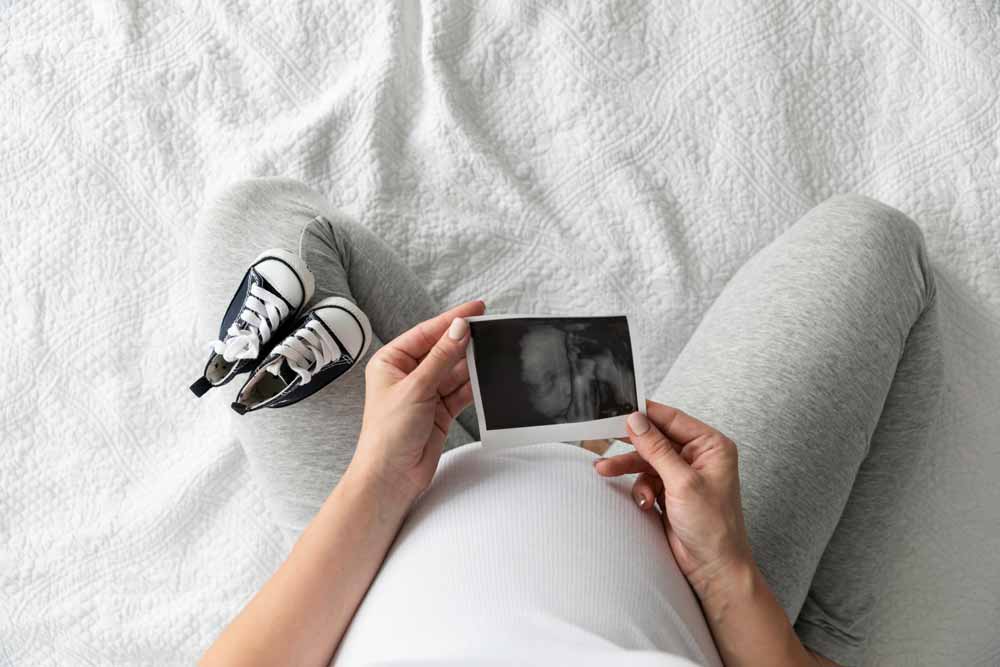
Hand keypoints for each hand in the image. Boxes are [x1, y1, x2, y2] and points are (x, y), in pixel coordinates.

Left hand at [349, 300, 484, 505]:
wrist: (391, 477)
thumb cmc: (388, 434)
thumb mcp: (416, 388)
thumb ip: (441, 358)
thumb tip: (459, 328)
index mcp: (391, 361)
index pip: (426, 333)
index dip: (452, 320)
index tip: (476, 309)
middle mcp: (408, 374)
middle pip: (442, 350)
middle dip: (465, 342)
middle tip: (491, 329)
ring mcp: (425, 393)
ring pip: (454, 371)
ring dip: (472, 364)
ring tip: (494, 351)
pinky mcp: (439, 411)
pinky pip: (460, 391)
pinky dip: (474, 385)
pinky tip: (488, 376)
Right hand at [594, 401, 752, 597]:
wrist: (713, 568)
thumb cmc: (714, 528)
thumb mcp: (683, 482)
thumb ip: (657, 449)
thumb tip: (637, 421)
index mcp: (711, 446)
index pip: (673, 419)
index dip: (646, 414)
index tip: (620, 410)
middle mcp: (698, 457)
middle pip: (656, 438)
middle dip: (632, 444)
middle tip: (606, 436)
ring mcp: (683, 474)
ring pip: (646, 460)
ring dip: (629, 467)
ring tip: (605, 469)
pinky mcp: (670, 491)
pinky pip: (645, 479)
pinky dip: (639, 489)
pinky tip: (644, 503)